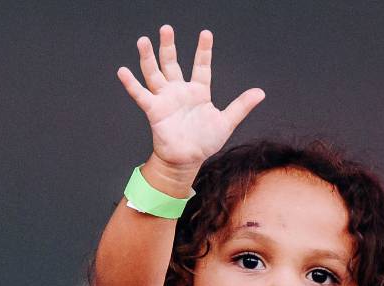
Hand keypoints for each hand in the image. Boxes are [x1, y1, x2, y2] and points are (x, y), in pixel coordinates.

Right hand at [117, 26, 264, 175]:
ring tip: (143, 40)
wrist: (187, 160)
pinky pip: (141, 95)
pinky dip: (131, 84)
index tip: (206, 33)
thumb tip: (260, 92)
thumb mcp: (226, 122)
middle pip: (172, 63)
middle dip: (169, 46)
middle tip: (166, 28)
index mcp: (198, 91)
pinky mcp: (154, 110)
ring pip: (154, 73)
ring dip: (148, 57)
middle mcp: (179, 91)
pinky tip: (123, 71)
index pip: (201, 66)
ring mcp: (165, 99)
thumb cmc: (204, 142)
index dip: (203, 50)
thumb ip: (241, 106)